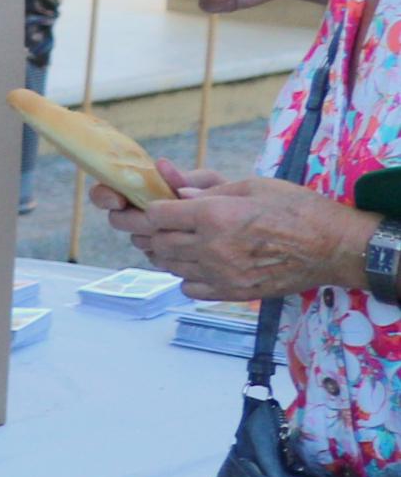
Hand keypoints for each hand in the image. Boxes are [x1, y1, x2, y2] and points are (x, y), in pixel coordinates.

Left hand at [100, 170, 373, 301]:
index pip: (155, 215)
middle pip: (155, 242)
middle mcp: (212, 248)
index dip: (142, 209)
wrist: (334, 247)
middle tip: (149, 222)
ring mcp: (221, 274)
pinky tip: (193, 263)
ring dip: (161, 252)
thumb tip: (172, 184)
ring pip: (168, 265)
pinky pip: (189, 288)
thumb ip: (207, 187)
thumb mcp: (251, 185)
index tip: (142, 205)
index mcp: (214, 216)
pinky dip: (183, 275)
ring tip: (170, 239)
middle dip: (146, 230)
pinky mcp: (232, 292)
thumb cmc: (297, 209)